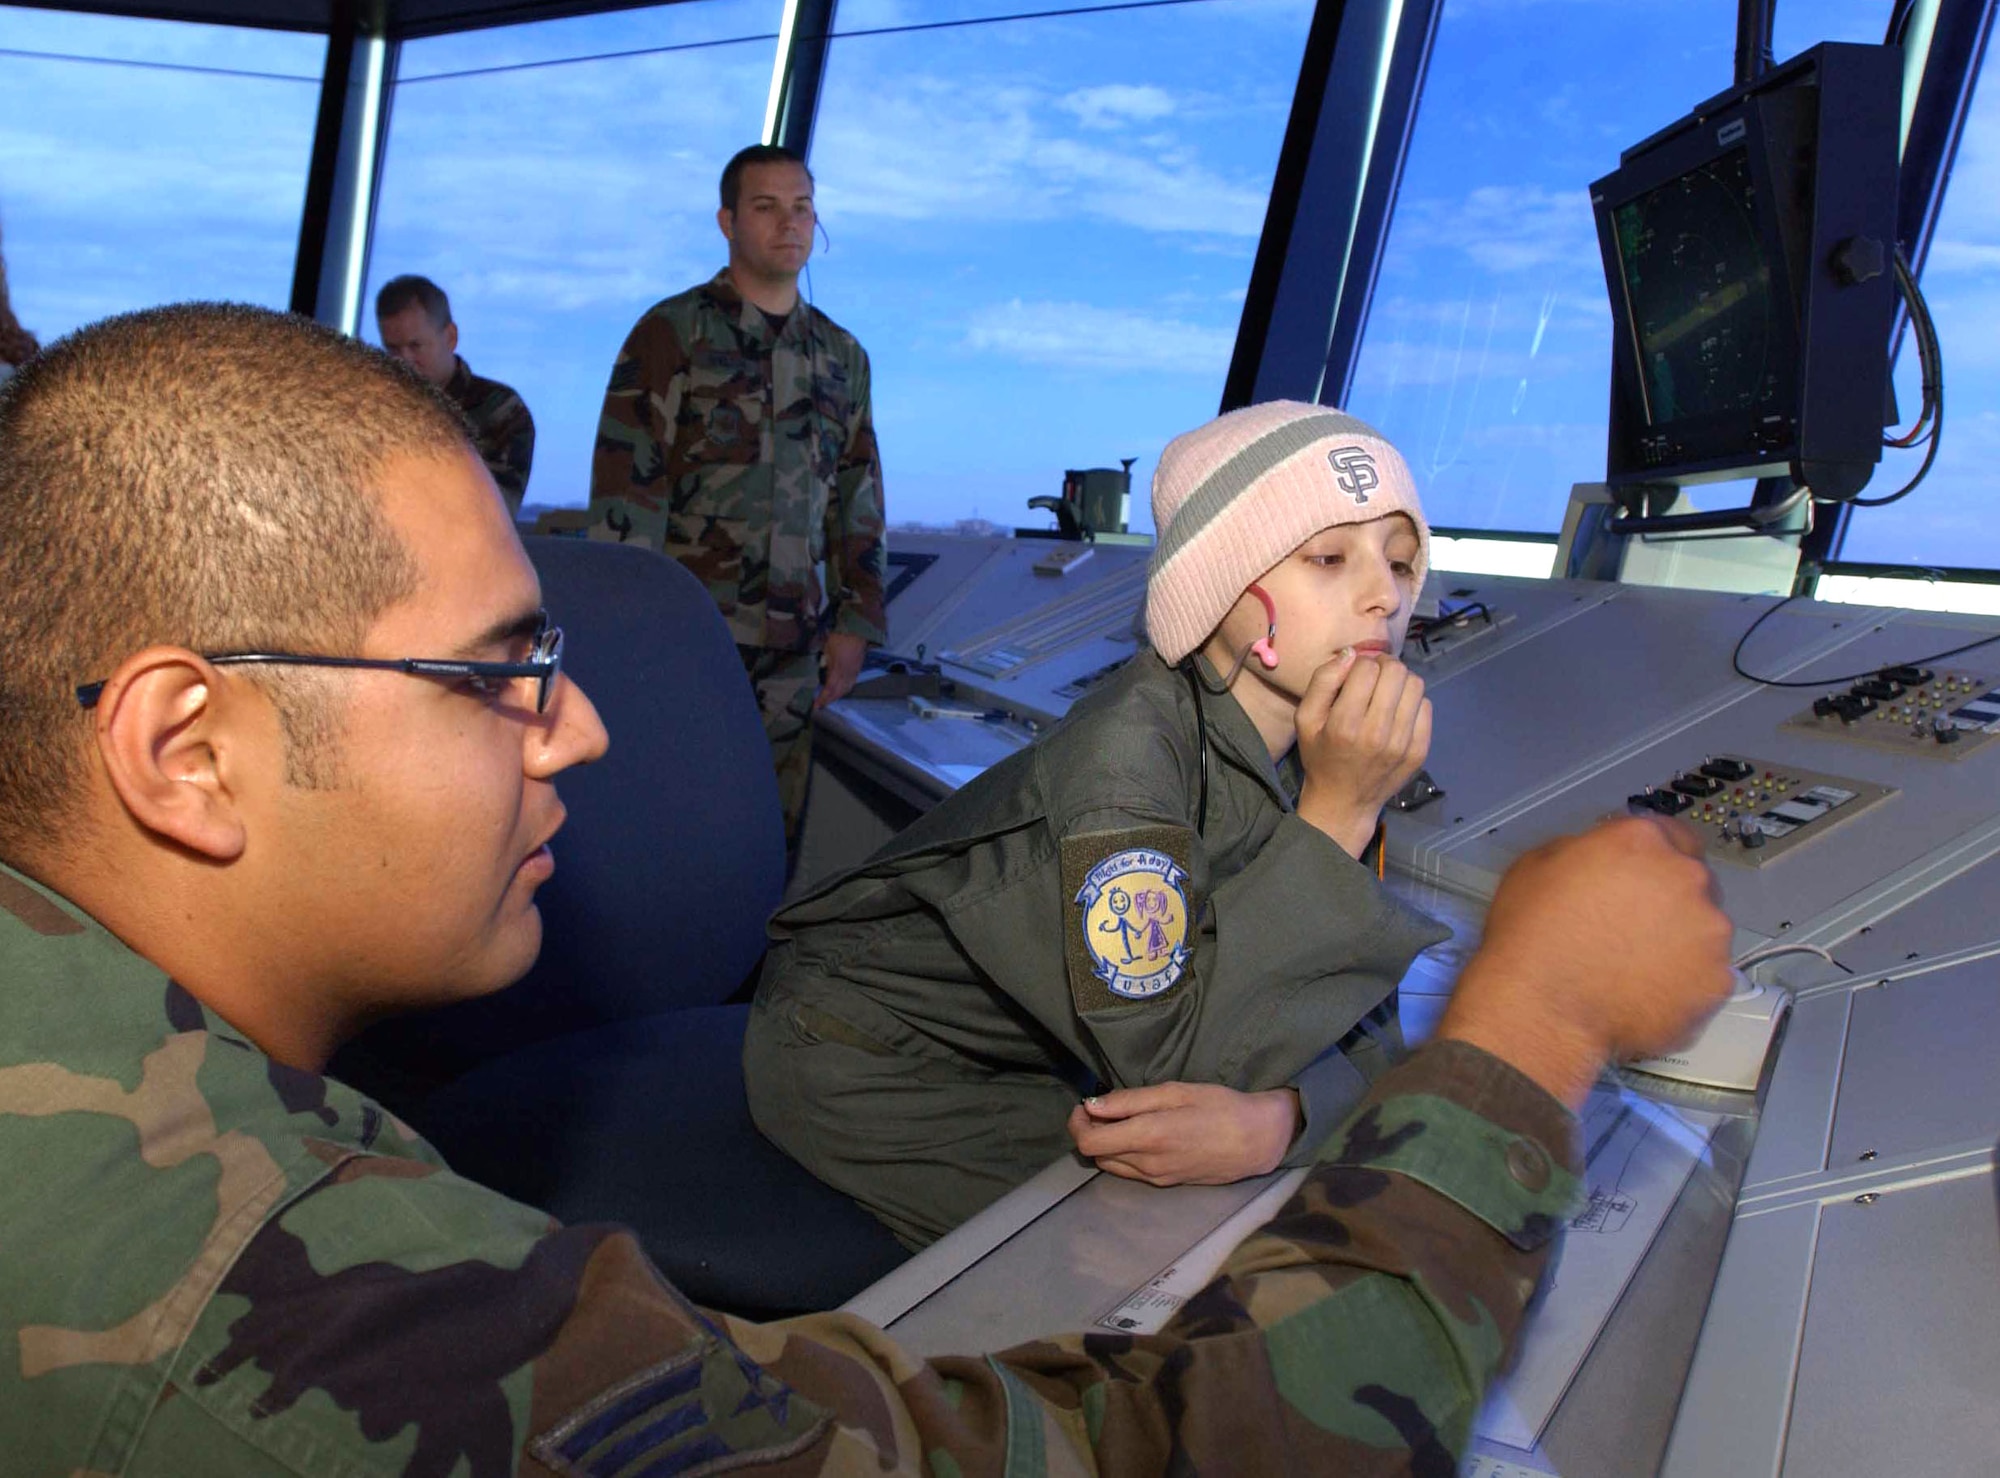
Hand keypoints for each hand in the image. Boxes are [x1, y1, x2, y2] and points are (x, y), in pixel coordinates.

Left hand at [815, 631, 868, 708]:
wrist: (857, 631)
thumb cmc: (839, 638)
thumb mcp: (827, 649)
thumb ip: (826, 662)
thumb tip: (825, 671)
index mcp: (838, 669)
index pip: (830, 688)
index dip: (823, 697)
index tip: (816, 704)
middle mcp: (847, 674)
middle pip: (838, 691)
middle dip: (829, 700)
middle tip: (821, 705)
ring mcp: (853, 672)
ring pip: (846, 689)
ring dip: (837, 697)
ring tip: (830, 700)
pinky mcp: (857, 670)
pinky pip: (851, 684)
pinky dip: (845, 691)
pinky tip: (840, 692)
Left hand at [1066, 1082, 1300, 1185]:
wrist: (1257, 1140)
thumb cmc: (1219, 1107)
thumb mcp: (1174, 1092)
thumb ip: (1129, 1100)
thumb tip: (1091, 1106)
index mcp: (1147, 1136)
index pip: (1088, 1142)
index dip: (1077, 1123)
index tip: (1085, 1104)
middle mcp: (1146, 1163)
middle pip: (1096, 1155)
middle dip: (1090, 1131)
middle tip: (1104, 1108)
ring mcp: (1156, 1178)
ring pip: (1111, 1165)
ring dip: (1106, 1144)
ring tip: (1123, 1120)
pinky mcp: (1166, 1183)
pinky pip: (1131, 1171)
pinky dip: (1123, 1154)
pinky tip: (1141, 1135)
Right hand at [1294, 650, 1431, 857]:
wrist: (1344, 802)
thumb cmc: (1321, 756)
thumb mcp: (1305, 720)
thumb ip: (1323, 682)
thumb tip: (1351, 654)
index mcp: (1345, 724)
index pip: (1366, 668)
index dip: (1360, 663)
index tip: (1355, 674)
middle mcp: (1377, 733)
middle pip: (1396, 672)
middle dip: (1384, 665)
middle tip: (1374, 676)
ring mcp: (1403, 743)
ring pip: (1415, 685)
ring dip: (1400, 681)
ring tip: (1387, 691)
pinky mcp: (1420, 751)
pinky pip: (1426, 707)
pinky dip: (1412, 702)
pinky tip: (1397, 712)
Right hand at [1436, 815, 1736, 1110]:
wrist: (1542, 1009)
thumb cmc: (1529, 934)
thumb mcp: (1537, 866)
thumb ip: (1585, 851)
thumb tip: (1602, 861)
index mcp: (1641, 841)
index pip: (1669, 833)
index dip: (1653, 858)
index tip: (1639, 880)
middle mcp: (1686, 876)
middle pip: (1693, 881)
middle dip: (1669, 900)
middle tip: (1632, 930)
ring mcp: (1709, 931)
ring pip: (1704, 930)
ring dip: (1680, 942)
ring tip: (1637, 971)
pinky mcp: (1718, 981)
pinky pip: (1706, 977)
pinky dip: (1684, 984)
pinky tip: (1646, 996)